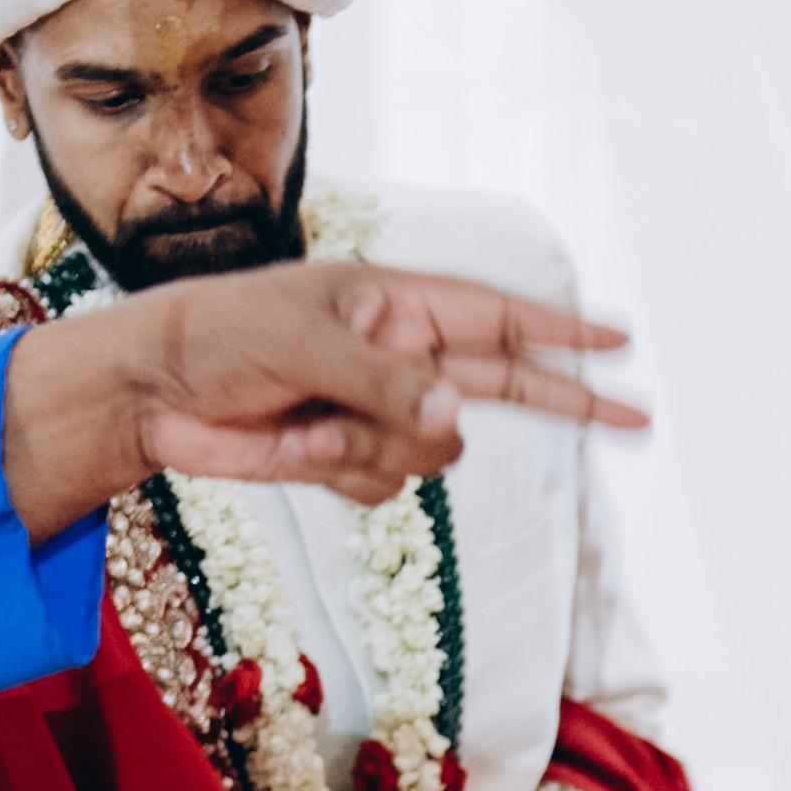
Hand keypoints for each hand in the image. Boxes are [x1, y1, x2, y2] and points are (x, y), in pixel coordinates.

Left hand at [3, 261, 640, 526]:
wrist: (152, 393)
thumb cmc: (220, 335)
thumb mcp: (305, 342)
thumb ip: (387, 383)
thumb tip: (457, 420)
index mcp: (396, 305)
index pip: (498, 316)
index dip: (563, 330)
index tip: (621, 340)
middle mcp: (399, 357)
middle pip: (505, 385)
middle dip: (568, 401)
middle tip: (637, 418)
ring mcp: (376, 412)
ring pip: (436, 451)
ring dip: (379, 445)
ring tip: (309, 425)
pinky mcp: (347, 460)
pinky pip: (387, 485)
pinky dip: (345, 472)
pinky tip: (295, 447)